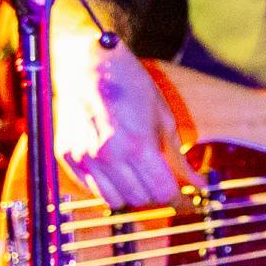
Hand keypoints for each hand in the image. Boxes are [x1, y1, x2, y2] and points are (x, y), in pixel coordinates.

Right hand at [57, 36, 183, 208]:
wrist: (88, 64)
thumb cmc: (131, 86)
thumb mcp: (164, 118)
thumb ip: (179, 158)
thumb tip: (198, 184)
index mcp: (136, 145)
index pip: (162, 192)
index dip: (180, 200)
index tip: (189, 201)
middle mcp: (107, 156)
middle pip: (140, 199)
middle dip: (158, 196)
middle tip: (167, 185)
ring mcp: (83, 158)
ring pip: (114, 200)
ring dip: (132, 195)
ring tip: (141, 177)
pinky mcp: (66, 156)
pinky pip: (92, 188)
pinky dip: (109, 187)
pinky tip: (118, 171)